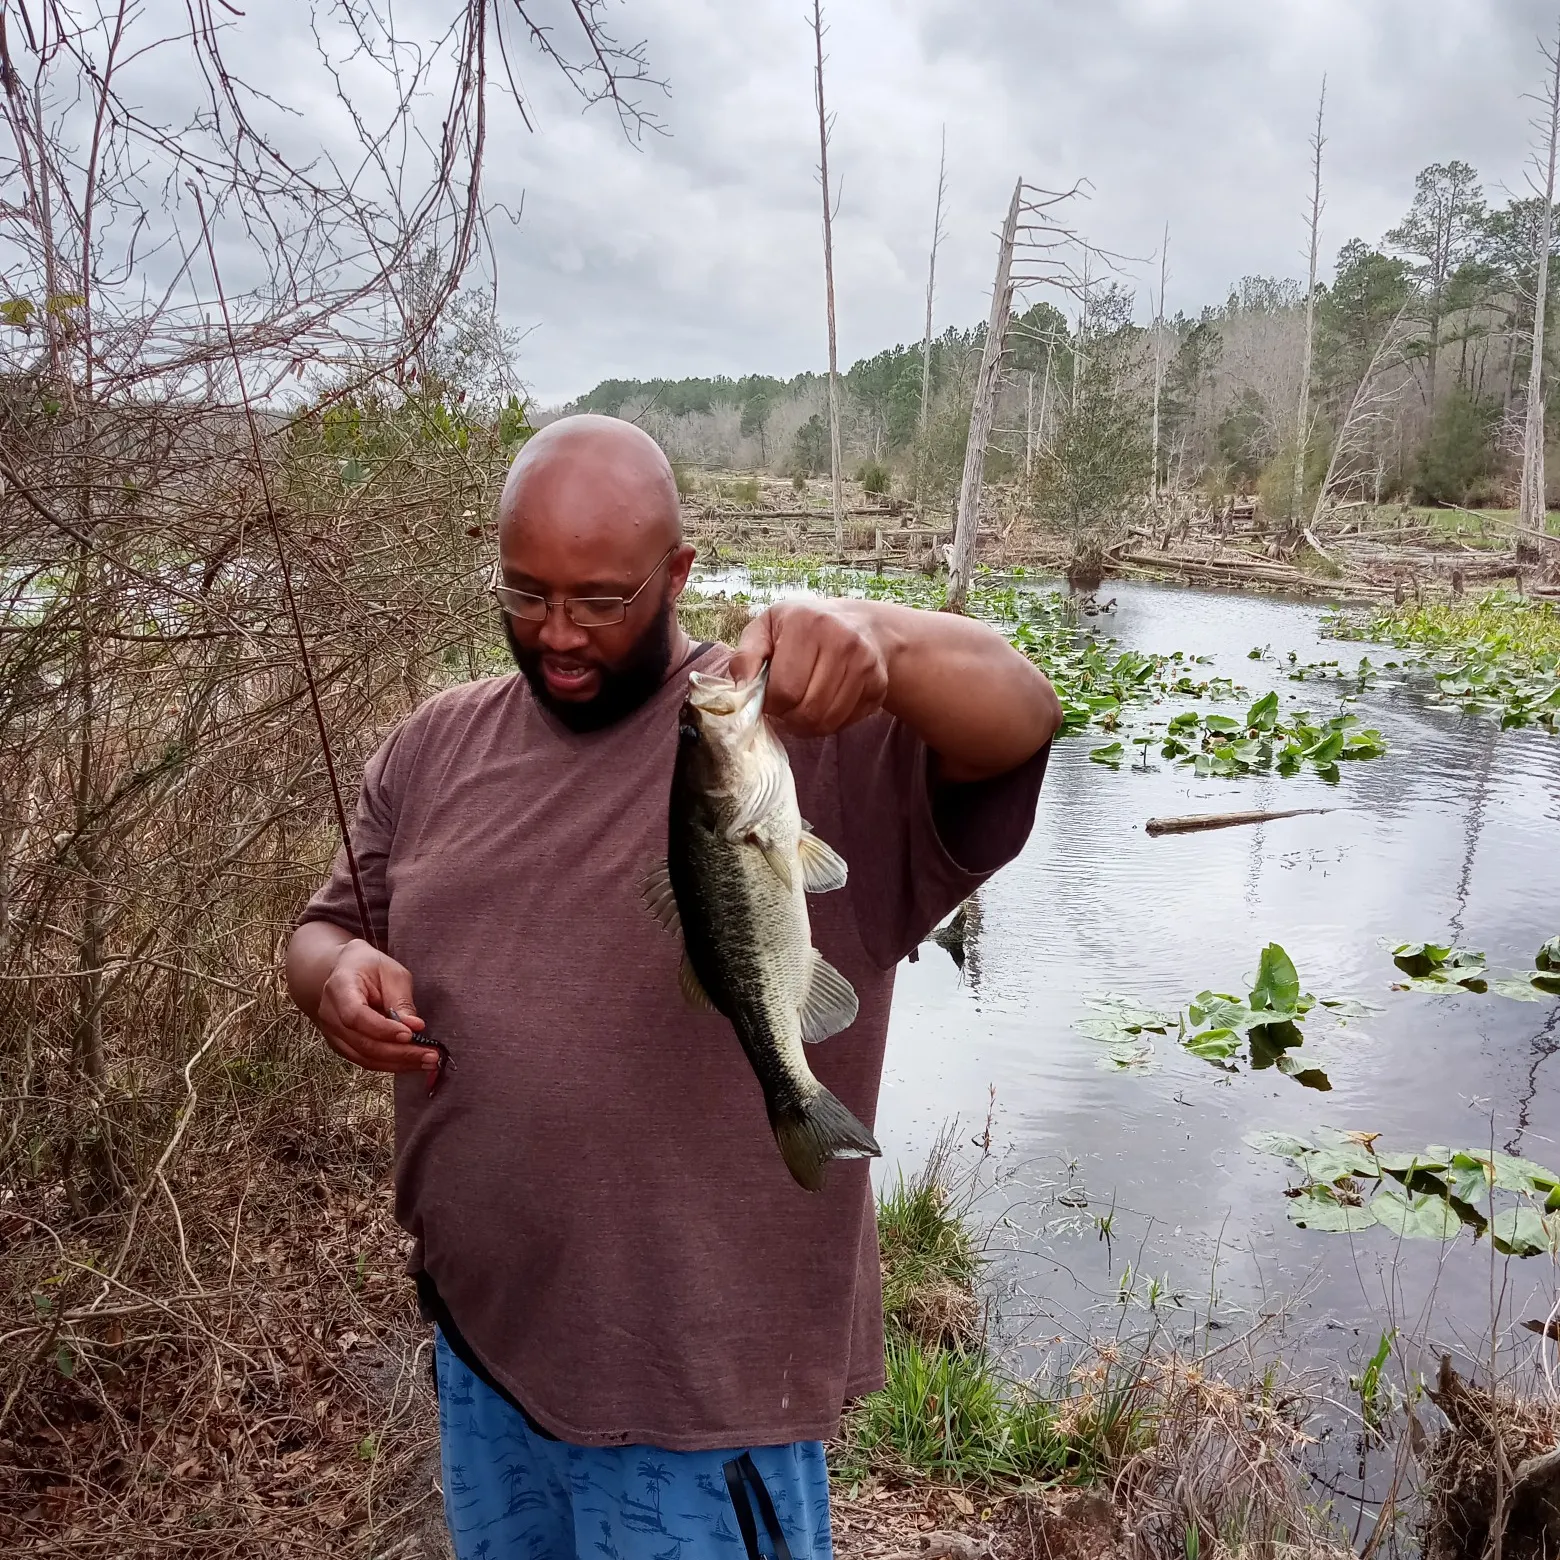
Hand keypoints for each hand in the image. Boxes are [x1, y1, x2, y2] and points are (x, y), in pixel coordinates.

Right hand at [316, 939, 436, 1074]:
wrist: (346, 971)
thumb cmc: (370, 967)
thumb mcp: (392, 973)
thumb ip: (401, 1000)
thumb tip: (415, 1027)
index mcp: (339, 987)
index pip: (356, 1016)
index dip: (383, 1029)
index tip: (410, 1034)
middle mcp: (329, 1014)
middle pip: (362, 1043)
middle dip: (399, 1053)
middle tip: (430, 1055)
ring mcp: (332, 1033)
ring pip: (365, 1057)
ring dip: (398, 1063)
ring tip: (427, 1061)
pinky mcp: (342, 1045)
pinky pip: (366, 1060)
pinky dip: (391, 1064)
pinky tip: (412, 1061)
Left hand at [728, 599, 890, 736]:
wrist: (858, 622)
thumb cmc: (802, 627)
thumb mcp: (767, 628)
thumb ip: (746, 655)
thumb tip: (740, 688)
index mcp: (808, 624)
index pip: (785, 690)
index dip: (771, 703)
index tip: (769, 697)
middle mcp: (842, 641)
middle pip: (808, 710)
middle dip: (789, 716)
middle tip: (785, 706)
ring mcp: (865, 664)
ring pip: (827, 722)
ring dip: (807, 724)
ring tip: (801, 707)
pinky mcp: (879, 684)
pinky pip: (846, 723)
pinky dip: (830, 723)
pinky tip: (823, 705)